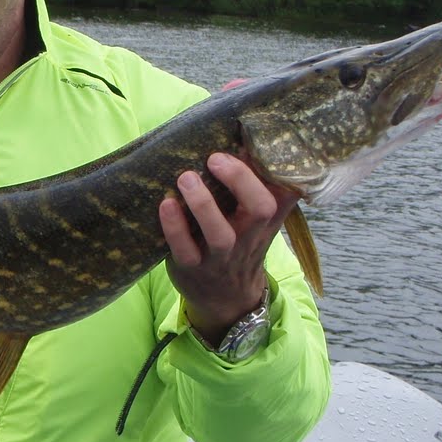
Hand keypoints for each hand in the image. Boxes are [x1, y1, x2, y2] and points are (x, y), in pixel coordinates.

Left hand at [158, 152, 298, 345]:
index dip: (260, 173)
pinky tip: (165, 203)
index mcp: (263, 223)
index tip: (239, 148)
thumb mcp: (261, 223)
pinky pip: (184, 250)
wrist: (225, 298)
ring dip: (203, 203)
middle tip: (213, 158)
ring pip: (220, 234)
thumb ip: (268, 189)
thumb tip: (261, 143)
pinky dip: (174, 227)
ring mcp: (219, 257)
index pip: (276, 196)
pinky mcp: (191, 268)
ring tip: (186, 177)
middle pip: (258, 211)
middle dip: (239, 180)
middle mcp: (247, 239)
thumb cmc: (240, 245)